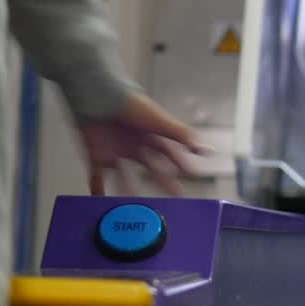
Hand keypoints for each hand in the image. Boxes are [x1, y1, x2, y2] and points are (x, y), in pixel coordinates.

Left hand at [79, 92, 209, 195]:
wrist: (101, 98)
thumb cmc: (130, 105)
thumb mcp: (161, 122)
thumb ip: (183, 137)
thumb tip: (207, 151)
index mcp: (150, 135)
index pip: (170, 153)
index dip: (181, 164)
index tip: (191, 174)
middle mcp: (135, 145)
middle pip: (152, 168)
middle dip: (163, 182)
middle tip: (175, 196)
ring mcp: (116, 151)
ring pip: (127, 176)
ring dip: (132, 191)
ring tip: (138, 207)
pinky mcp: (98, 155)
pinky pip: (97, 176)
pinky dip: (97, 188)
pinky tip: (100, 199)